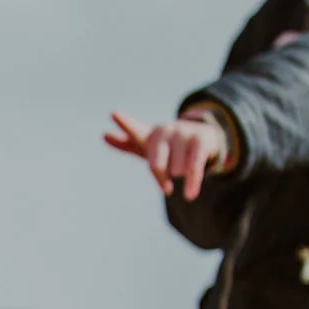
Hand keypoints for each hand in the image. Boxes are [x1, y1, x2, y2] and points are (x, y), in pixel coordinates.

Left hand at [105, 111, 228, 199]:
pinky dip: (192, 183)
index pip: (134, 130)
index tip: (113, 114)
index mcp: (149, 134)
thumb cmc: (169, 145)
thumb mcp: (148, 144)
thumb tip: (103, 135)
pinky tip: (189, 195)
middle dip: (162, 177)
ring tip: (184, 165)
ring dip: (180, 175)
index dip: (124, 123)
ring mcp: (183, 133)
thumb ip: (125, 143)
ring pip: (176, 169)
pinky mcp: (200, 140)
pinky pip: (193, 168)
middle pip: (156, 165)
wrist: (204, 136)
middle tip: (166, 183)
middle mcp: (165, 130)